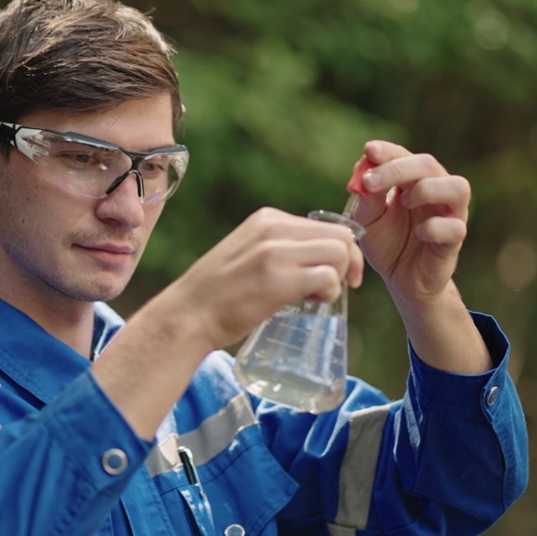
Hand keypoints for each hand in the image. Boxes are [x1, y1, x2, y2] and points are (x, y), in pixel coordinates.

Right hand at [158, 207, 363, 351]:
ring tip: (318, 296)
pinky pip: (328, 277)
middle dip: (349, 263)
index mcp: (267, 219)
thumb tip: (318, 260)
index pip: (327, 225)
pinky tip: (312, 304)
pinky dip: (330, 293)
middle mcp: (272, 228)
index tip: (337, 274)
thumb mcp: (248, 254)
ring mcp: (275, 252)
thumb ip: (278, 249)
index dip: (341, 251)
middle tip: (339, 287)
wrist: (187, 316)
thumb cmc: (218, 295)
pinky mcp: (277, 279)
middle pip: (340, 236)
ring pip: (339, 253)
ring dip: (339, 278)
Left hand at [346, 141, 469, 304]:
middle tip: (370, 182)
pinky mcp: (454, 241)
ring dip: (428, 189)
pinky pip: (455, 227)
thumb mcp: (368, 220)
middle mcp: (436, 191)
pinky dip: (435, 227)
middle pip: (429, 164)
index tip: (369, 151)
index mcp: (413, 181)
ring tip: (404, 203)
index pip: (404, 155)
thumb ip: (368, 198)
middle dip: (398, 168)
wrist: (400, 279)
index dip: (388, 151)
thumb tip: (365, 172)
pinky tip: (418, 233)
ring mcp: (449, 214)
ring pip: (458, 187)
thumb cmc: (387, 243)